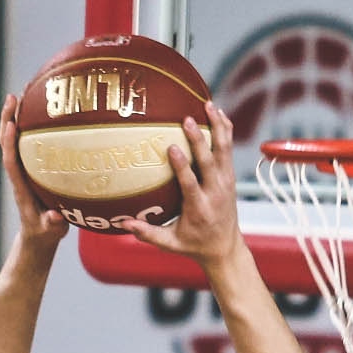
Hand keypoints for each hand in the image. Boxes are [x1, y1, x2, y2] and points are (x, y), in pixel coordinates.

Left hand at [0, 97, 66, 251]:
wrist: (38, 234)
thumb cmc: (45, 232)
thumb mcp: (51, 231)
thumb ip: (52, 224)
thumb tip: (54, 218)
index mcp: (21, 187)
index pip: (11, 162)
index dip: (10, 143)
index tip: (11, 124)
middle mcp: (19, 174)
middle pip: (8, 143)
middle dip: (8, 119)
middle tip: (14, 96)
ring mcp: (24, 169)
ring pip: (15, 139)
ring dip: (16, 116)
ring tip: (22, 93)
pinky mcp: (31, 167)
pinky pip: (28, 142)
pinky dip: (29, 125)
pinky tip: (40, 110)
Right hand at [126, 106, 243, 261]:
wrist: (225, 248)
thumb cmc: (194, 245)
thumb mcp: (171, 244)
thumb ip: (148, 234)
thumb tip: (122, 224)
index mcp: (200, 208)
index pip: (191, 184)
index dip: (182, 166)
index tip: (171, 147)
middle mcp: (216, 192)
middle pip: (210, 162)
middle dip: (199, 141)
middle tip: (188, 119)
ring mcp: (226, 182)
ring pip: (224, 150)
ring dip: (217, 127)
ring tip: (208, 105)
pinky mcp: (230, 176)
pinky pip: (228, 149)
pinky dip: (225, 130)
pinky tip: (218, 112)